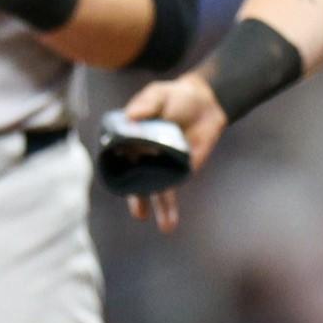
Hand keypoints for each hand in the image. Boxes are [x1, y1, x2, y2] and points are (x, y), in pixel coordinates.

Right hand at [119, 74, 229, 233]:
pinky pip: (175, 187)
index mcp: (131, 139)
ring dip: (161, 209)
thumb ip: (146, 104)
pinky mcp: (182, 169)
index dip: (117, 169)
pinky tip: (170, 220)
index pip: (119, 158)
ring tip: (165, 227)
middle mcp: (143, 156)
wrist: (206, 102)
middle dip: (137, 198)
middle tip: (139, 212)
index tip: (118, 180)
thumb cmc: (175, 96)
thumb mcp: (158, 95)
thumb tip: (132, 116)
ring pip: (157, 189)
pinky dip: (172, 205)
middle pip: (136, 179)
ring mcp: (163, 164)